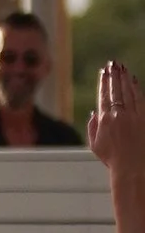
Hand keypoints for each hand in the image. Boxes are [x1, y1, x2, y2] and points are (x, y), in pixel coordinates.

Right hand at [92, 54, 144, 188]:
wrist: (132, 168)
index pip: (103, 95)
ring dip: (124, 78)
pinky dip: (136, 88)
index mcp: (104, 120)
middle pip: (115, 90)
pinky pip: (140, 99)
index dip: (103, 82)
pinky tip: (134, 80)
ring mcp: (132, 116)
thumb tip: (94, 113)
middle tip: (112, 63)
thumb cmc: (113, 160)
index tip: (103, 72)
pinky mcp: (143, 119)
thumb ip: (92, 127)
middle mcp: (118, 115)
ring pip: (128, 92)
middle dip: (113, 75)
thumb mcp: (95, 145)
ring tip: (122, 68)